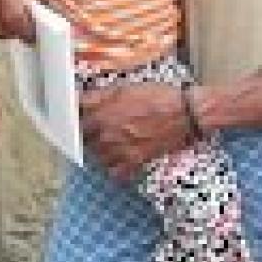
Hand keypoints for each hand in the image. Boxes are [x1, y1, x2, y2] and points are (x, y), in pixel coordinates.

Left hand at [80, 83, 196, 177]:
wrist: (186, 113)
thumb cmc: (157, 97)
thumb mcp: (125, 88)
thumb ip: (98, 97)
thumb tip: (79, 101)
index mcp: (101, 113)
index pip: (75, 122)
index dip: (77, 121)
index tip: (80, 121)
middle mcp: (105, 133)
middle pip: (84, 141)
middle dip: (88, 136)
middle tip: (99, 131)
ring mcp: (118, 149)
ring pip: (97, 157)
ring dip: (99, 152)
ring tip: (110, 144)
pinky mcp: (133, 161)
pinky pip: (114, 173)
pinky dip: (114, 169)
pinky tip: (119, 161)